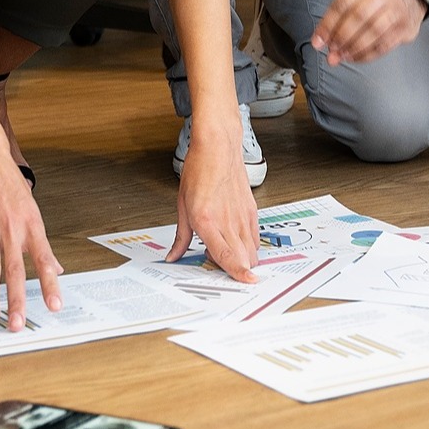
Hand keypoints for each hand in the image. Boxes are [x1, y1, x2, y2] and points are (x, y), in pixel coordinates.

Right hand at [0, 145, 61, 330]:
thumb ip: (41, 243)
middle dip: (17, 299)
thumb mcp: (31, 209)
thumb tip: (57, 267)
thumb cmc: (7, 181)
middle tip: (18, 323)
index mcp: (31, 225)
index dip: (50, 284)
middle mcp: (12, 229)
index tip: (55, 306)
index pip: (44, 260)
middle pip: (16, 269)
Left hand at [171, 110, 260, 282]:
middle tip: (221, 266)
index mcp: (207, 220)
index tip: (246, 282)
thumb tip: (174, 256)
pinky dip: (248, 246)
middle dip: (236, 270)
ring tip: (227, 251)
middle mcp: (228, 220)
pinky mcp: (251, 211)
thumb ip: (181, 237)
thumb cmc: (199, 170)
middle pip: (242, 257)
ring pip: (251, 250)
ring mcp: (242, 216)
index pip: (225, 254)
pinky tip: (236, 241)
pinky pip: (254, 237)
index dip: (237, 272)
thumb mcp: (182, 206)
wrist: (218, 147)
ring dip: (243, 259)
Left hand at [311, 0, 426, 65]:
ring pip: (374, 31)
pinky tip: (356, 58)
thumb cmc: (375, 0)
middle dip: (342, 37)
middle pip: (359, 17)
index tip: (318, 42)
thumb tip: (320, 42)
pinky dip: (368, 54)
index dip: (328, 24)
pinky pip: (385, 44)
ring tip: (342, 56)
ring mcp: (397, 10)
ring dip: (355, 48)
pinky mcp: (405, 27)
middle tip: (332, 52)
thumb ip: (337, 17)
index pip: (342, 3)